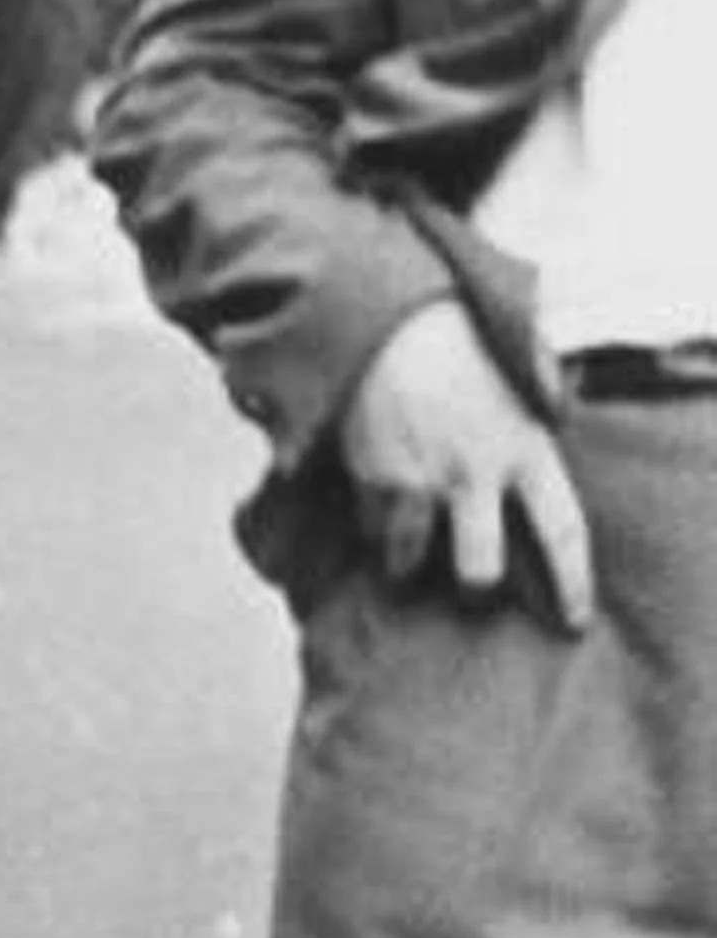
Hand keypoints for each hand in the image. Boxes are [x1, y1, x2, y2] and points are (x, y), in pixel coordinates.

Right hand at [336, 301, 593, 630]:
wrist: (389, 317)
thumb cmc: (462, 345)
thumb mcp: (520, 378)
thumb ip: (537, 419)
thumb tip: (549, 442)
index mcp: (526, 449)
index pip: (562, 532)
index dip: (572, 584)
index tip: (572, 620)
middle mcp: (474, 474)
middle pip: (478, 570)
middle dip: (473, 588)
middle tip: (468, 587)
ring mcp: (417, 479)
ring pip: (408, 559)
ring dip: (404, 562)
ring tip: (403, 553)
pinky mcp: (367, 474)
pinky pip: (366, 524)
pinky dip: (369, 524)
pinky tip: (373, 506)